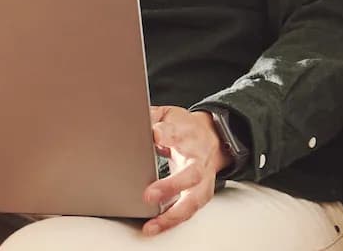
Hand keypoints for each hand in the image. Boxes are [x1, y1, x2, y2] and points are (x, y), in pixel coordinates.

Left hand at [141, 105, 228, 235]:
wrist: (212, 137)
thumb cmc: (184, 128)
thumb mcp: (169, 115)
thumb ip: (152, 117)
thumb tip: (131, 118)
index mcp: (188, 134)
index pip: (177, 133)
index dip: (166, 134)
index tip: (154, 135)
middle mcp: (198, 159)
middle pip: (190, 174)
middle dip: (171, 186)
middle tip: (149, 195)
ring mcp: (203, 179)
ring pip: (194, 199)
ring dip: (173, 214)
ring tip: (152, 225)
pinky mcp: (202, 194)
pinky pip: (189, 211)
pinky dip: (173, 221)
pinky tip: (156, 227)